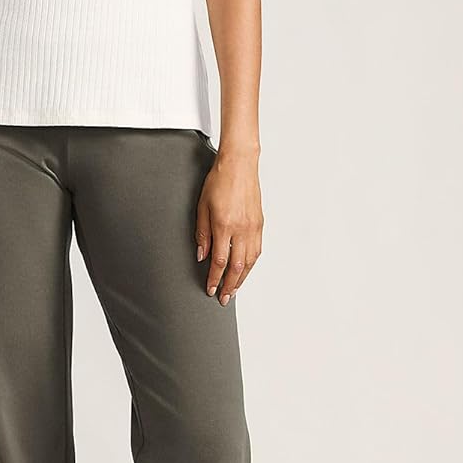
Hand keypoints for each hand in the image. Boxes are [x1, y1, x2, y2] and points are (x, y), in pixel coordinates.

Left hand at [195, 148, 261, 304]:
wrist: (239, 165)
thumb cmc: (219, 181)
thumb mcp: (202, 207)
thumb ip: (202, 234)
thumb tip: (202, 256)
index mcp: (224, 225)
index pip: (220, 261)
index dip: (214, 279)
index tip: (210, 289)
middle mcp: (242, 229)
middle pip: (237, 267)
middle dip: (230, 285)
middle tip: (224, 298)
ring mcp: (253, 227)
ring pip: (250, 262)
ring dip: (242, 279)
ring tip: (234, 289)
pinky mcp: (260, 224)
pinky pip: (257, 250)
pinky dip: (251, 264)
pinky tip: (245, 270)